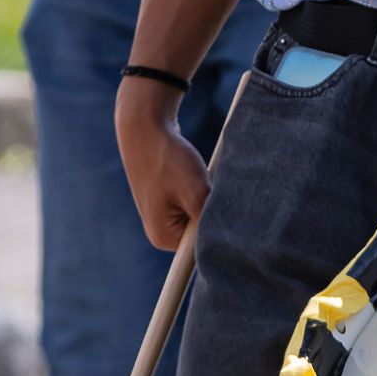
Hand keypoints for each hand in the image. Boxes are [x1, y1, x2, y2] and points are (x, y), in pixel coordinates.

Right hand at [115, 84, 213, 250]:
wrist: (145, 126)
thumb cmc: (169, 159)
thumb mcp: (197, 192)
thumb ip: (211, 222)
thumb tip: (231, 240)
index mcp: (164, 238)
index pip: (203, 249)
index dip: (220, 233)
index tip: (226, 212)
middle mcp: (161, 232)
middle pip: (203, 234)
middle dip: (214, 214)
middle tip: (213, 189)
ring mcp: (163, 216)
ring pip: (202, 216)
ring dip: (210, 201)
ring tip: (202, 180)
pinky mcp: (168, 200)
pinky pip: (195, 204)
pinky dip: (202, 191)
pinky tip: (197, 175)